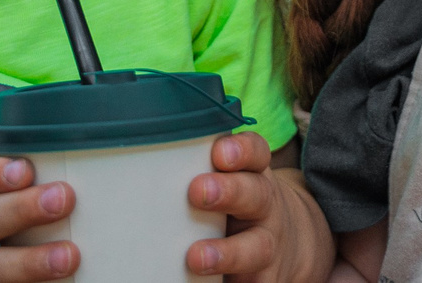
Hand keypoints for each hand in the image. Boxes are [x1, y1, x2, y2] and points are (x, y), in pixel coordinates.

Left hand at [184, 134, 324, 282]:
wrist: (289, 244)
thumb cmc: (237, 205)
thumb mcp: (228, 180)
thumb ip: (196, 170)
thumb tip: (132, 168)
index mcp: (254, 175)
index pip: (255, 154)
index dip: (241, 150)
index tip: (219, 153)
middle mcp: (266, 206)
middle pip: (257, 195)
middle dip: (230, 192)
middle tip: (198, 191)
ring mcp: (267, 244)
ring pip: (257, 247)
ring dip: (227, 252)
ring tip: (197, 258)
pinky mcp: (264, 279)